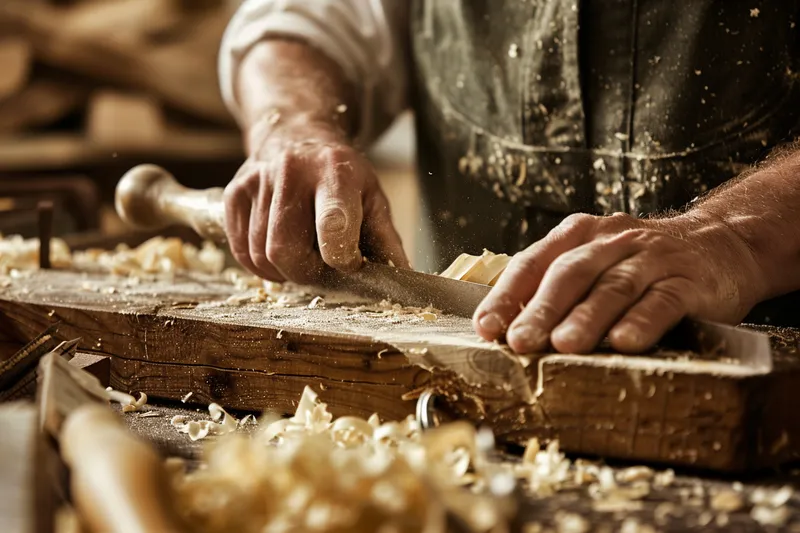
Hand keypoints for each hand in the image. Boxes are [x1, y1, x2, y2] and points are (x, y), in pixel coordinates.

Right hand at [223, 122, 408, 282]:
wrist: (298, 134)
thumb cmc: (342, 176)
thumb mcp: (373, 199)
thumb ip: (386, 242)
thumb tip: (404, 282)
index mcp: (335, 172)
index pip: (332, 223)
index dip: (341, 257)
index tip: (350, 263)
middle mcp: (291, 171)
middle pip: (286, 249)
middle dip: (307, 273)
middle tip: (322, 268)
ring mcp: (257, 180)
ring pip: (261, 255)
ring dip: (284, 272)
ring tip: (303, 256)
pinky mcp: (234, 192)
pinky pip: (241, 251)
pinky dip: (261, 266)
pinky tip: (280, 253)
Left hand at [473, 212, 765, 353]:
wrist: (720, 242)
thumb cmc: (642, 263)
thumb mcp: (596, 262)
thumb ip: (558, 287)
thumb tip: (508, 330)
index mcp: (579, 235)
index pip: (533, 262)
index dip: (507, 295)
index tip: (487, 327)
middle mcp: (612, 241)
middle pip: (570, 273)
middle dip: (541, 309)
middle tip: (519, 342)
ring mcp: (651, 259)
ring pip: (613, 286)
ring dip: (586, 317)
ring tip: (564, 345)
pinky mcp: (688, 281)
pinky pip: (662, 300)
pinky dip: (642, 321)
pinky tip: (625, 342)